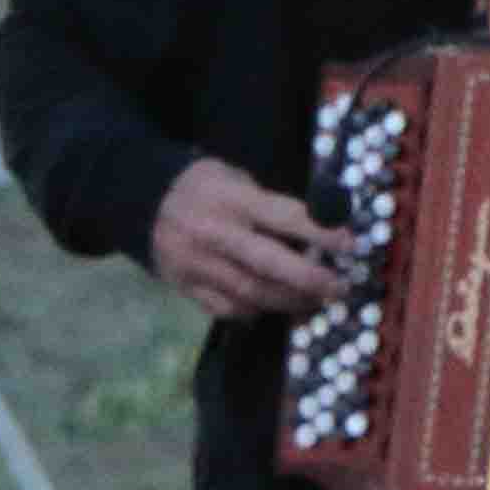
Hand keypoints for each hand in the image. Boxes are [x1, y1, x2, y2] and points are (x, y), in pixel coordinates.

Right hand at [150, 156, 350, 319]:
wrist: (138, 197)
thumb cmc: (205, 187)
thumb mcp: (237, 178)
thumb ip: (272, 205)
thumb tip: (325, 231)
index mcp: (231, 198)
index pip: (284, 217)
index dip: (322, 233)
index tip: (351, 245)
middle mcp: (213, 233)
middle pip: (269, 264)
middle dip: (310, 280)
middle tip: (339, 288)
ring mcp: (196, 263)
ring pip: (251, 293)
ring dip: (290, 301)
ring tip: (315, 301)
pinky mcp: (185, 285)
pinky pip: (228, 309)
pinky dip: (257, 311)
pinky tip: (276, 306)